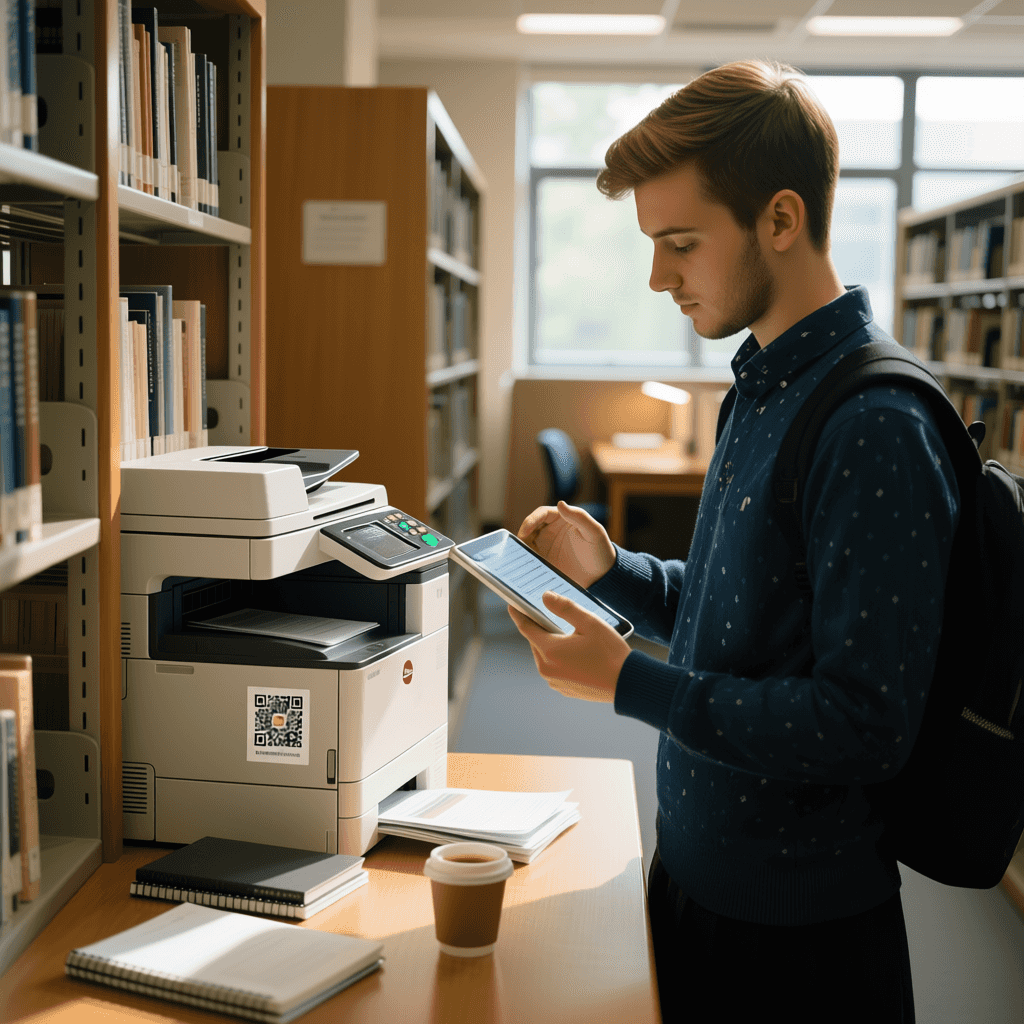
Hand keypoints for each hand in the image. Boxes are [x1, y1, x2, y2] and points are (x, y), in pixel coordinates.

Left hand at [508, 590, 630, 703]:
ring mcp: (554, 681)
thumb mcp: (590, 623)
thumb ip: (565, 608)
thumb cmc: (610, 653)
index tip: (512, 605)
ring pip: (544, 655)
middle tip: (548, 615)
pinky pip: (554, 668)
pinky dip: (559, 658)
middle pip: (536, 641)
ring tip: (566, 634)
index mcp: (550, 651)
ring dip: (551, 644)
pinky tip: (575, 652)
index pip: (526, 628)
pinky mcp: (564, 689)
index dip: (518, 614)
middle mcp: (547, 669)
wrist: (628, 684)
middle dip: (540, 628)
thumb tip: (545, 596)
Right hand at [517, 501, 615, 588]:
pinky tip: (522, 567)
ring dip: (521, 548)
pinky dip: (524, 561)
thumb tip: (560, 503)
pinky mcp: (544, 562)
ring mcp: (547, 547)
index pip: (541, 514)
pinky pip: (530, 559)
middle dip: (522, 535)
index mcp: (562, 519)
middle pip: (530, 529)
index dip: (530, 521)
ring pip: (527, 544)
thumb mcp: (594, 532)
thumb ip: (579, 517)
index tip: (525, 532)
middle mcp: (551, 531)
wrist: (603, 577)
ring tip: (517, 558)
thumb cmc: (601, 551)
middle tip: (516, 547)